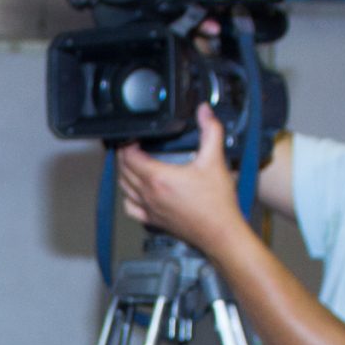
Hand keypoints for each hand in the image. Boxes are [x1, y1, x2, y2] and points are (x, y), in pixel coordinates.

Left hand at [117, 105, 252, 250]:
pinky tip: (134, 192)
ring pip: (124, 189)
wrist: (220, 233)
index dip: (127, 143)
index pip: (129, 157)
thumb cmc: (217, 203)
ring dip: (124, 174)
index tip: (133, 136)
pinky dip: (128, 197)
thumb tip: (204, 111)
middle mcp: (149, 194)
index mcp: (158, 178)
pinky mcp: (153, 220)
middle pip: (123, 171)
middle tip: (130, 146)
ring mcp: (149, 209)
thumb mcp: (215, 161)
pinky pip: (131, 208)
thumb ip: (210, 132)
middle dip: (123, 156)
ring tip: (129, 164)